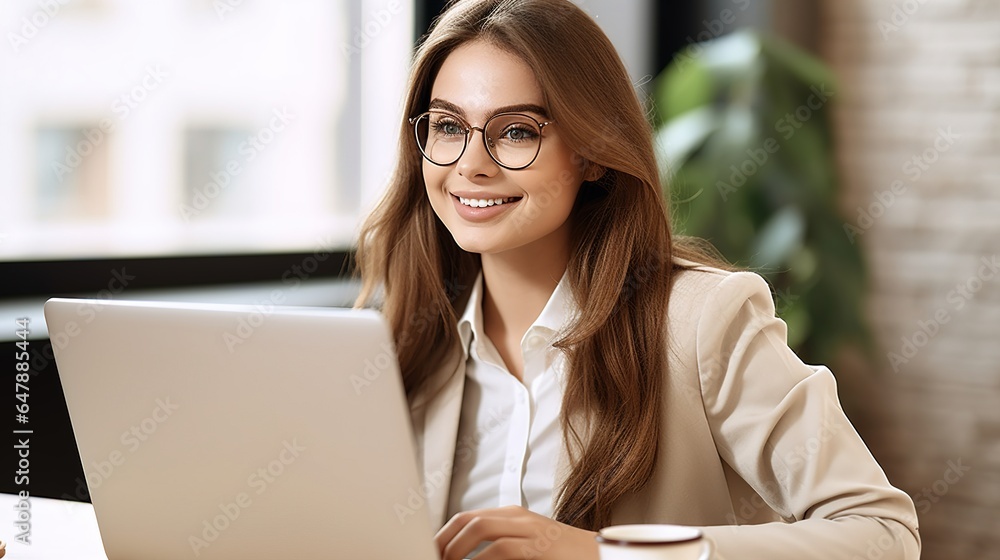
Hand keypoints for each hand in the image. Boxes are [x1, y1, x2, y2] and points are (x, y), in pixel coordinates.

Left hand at [434, 505, 598, 559]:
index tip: (431, 553)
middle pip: (467, 519)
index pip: (466, 518)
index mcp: (512, 517)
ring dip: (456, 550)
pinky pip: (502, 549)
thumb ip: (499, 552)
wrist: (603, 558)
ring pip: (480, 527)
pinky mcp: (541, 546)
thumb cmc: (563, 559)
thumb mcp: (527, 550)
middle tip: (430, 558)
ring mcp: (530, 529)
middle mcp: (518, 518)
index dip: (443, 536)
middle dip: (443, 540)